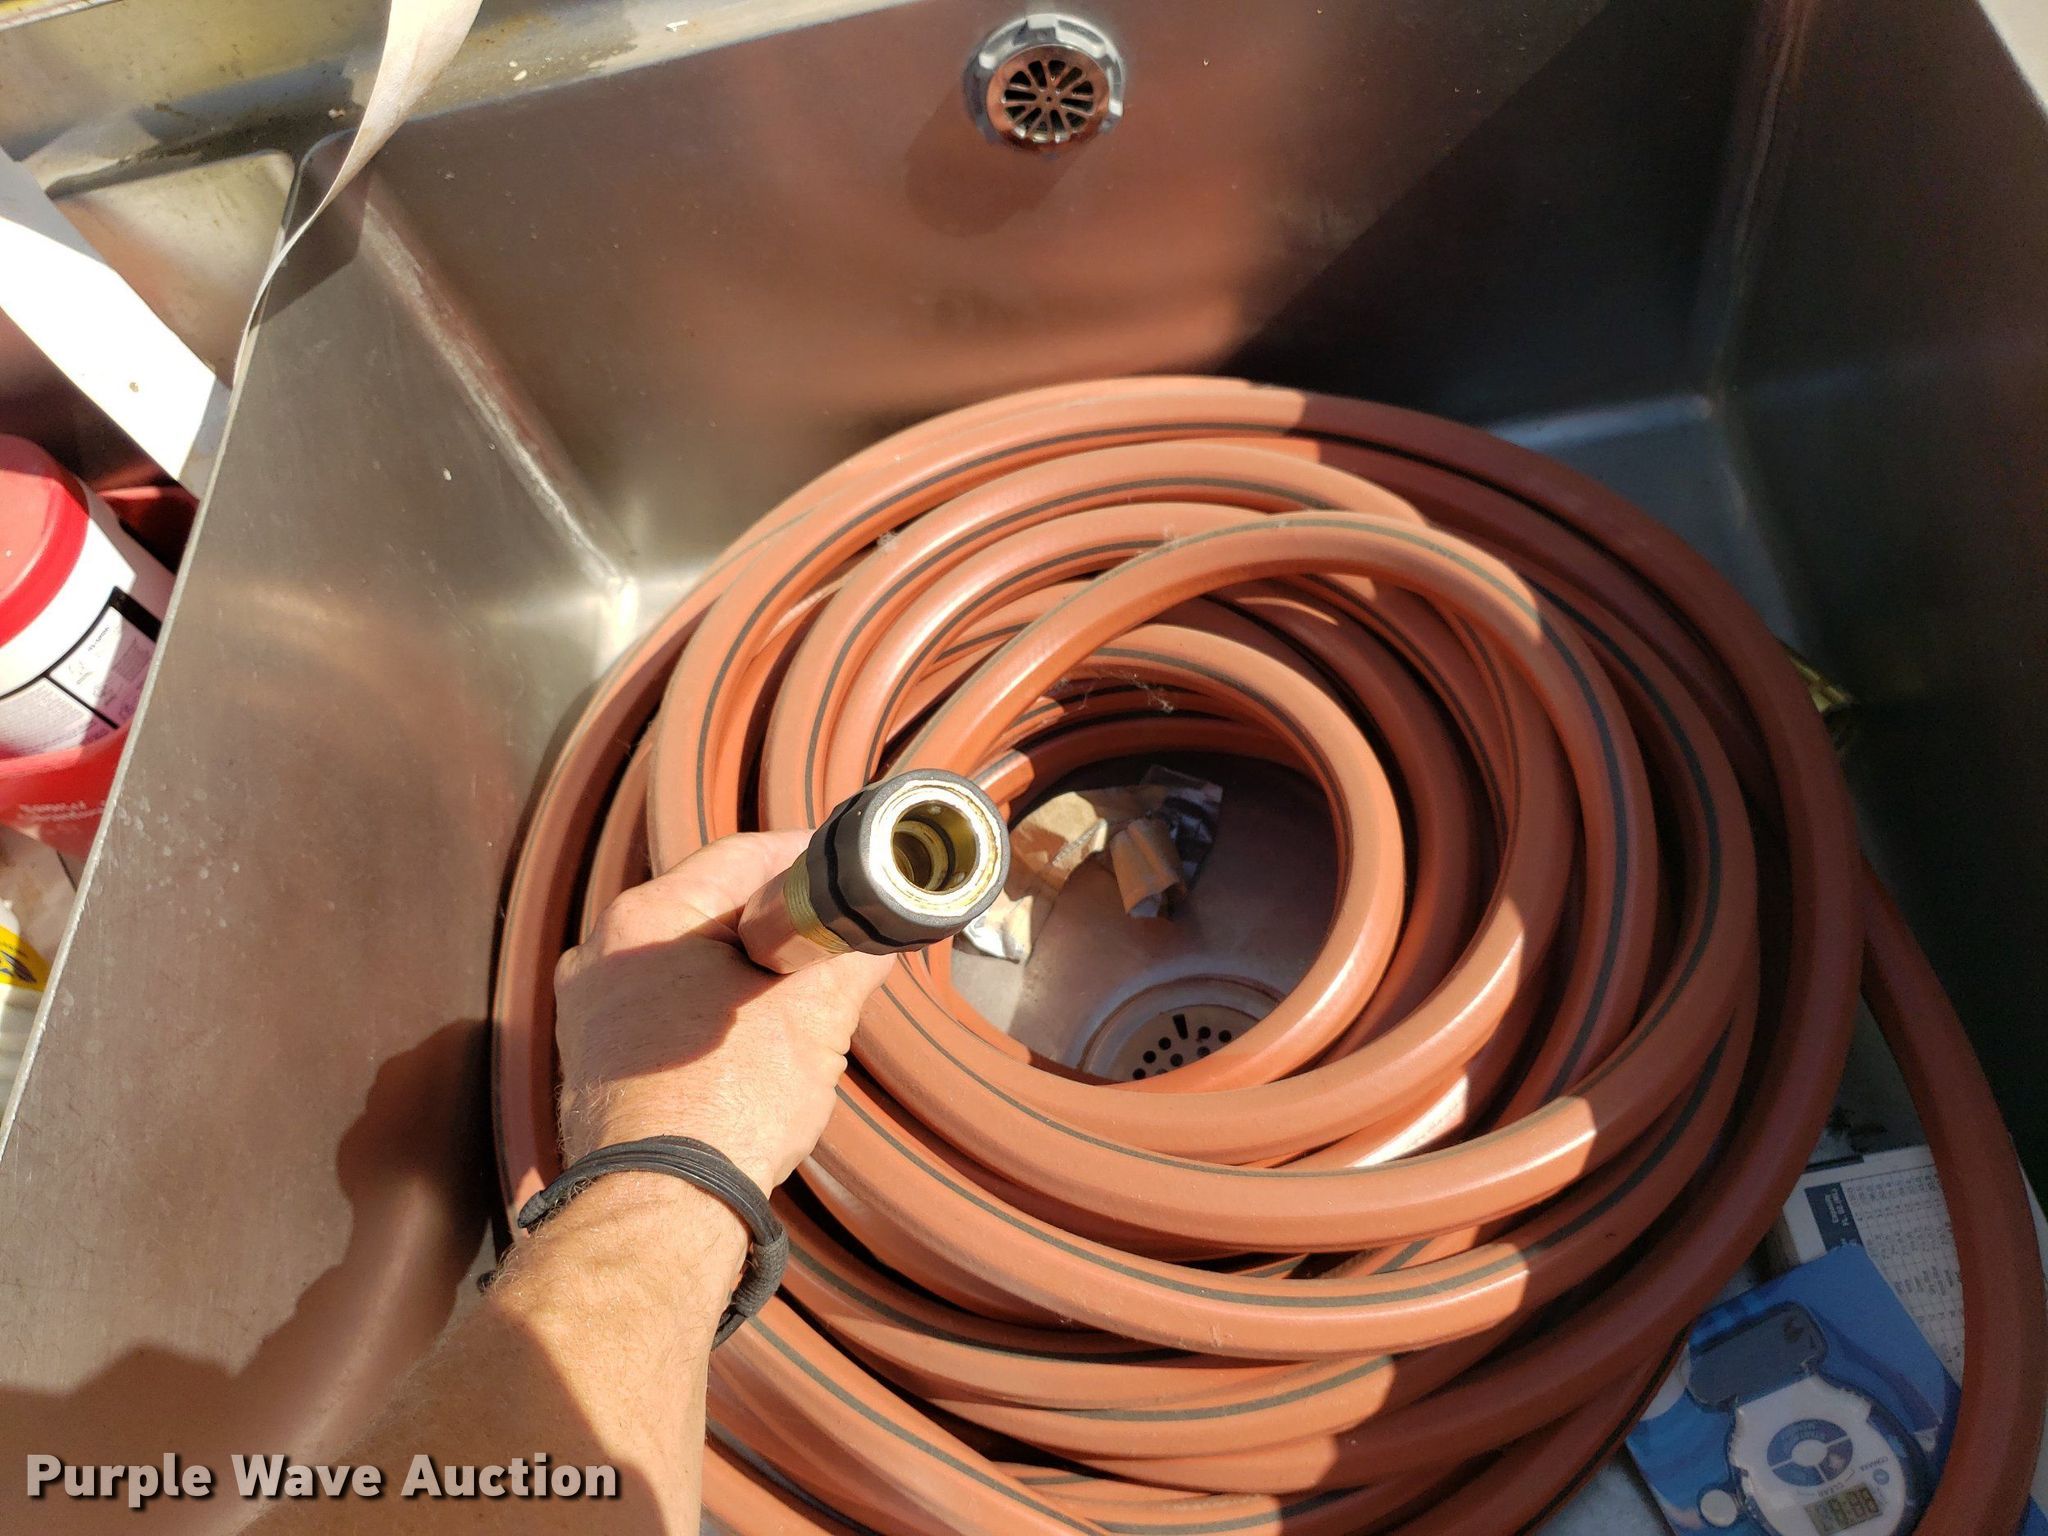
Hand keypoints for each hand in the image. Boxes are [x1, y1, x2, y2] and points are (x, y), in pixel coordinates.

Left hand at [552, 831, 892, 1192]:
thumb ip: (853, 956)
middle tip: (839, 942)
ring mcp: (590, 1007)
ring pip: (690, 961)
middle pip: (715, 910)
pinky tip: (752, 1045)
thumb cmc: (729, 1105)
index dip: (810, 859)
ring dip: (748, 973)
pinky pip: (665, 1006)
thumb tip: (884, 934)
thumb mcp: (815, 1016)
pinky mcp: (592, 1056)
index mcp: (647, 918)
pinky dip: (712, 1012)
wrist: (660, 1209)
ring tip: (803, 1002)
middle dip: (783, 925)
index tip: (855, 872)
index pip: (744, 856)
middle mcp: (602, 951)